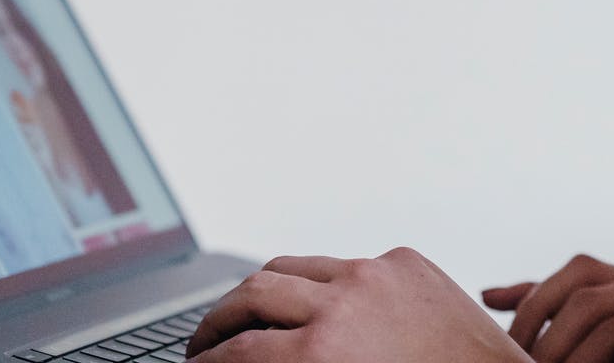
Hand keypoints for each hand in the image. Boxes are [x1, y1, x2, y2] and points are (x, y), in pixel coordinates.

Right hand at [187, 248, 528, 362]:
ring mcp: (377, 272)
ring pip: (295, 265)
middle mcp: (346, 301)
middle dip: (220, 316)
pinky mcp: (406, 260)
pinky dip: (328, 282)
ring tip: (251, 313)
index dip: (209, 359)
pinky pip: (350, 263)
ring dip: (265, 289)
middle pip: (254, 291)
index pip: (240, 349)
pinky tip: (323, 305)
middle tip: (207, 339)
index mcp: (324, 350)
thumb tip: (251, 361)